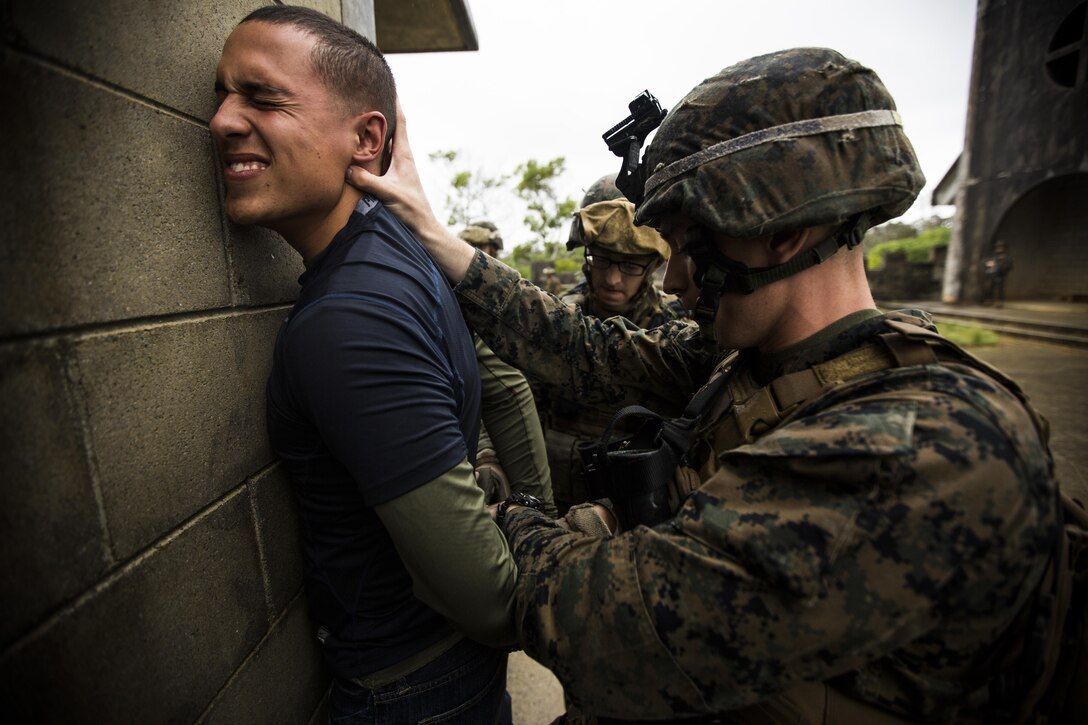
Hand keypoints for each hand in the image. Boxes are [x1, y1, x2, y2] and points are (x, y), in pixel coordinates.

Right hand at [345, 99, 475, 282]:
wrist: (424, 231)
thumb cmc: (411, 212)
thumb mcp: (388, 195)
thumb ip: (369, 181)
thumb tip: (348, 169)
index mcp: (404, 156)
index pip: (401, 122)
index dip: (395, 102)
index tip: (388, 83)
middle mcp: (401, 159)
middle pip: (391, 128)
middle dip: (381, 111)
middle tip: (367, 94)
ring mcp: (397, 169)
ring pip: (384, 143)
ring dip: (374, 130)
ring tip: (359, 115)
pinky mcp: (392, 180)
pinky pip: (378, 158)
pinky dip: (370, 148)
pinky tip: (359, 148)